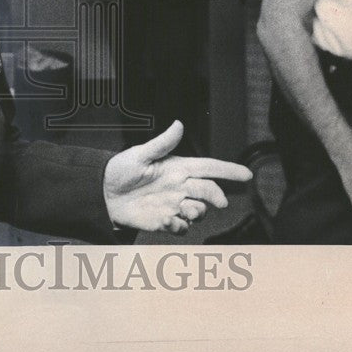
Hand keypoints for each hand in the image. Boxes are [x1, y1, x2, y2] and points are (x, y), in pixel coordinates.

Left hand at [103, 121, 252, 233]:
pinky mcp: (165, 221)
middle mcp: (180, 187)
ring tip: (183, 209)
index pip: (209, 168)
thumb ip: (162, 143)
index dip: (229, 170)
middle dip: (217, 196)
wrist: (104, 194)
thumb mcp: (140, 154)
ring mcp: (174, 205)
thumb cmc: (122, 170)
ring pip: (199, 211)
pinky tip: (166, 220)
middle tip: (220, 202)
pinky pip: (181, 227)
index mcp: (178, 168)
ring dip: (197, 212)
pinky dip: (178, 226)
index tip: (247, 175)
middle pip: (209, 191)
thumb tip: (178, 124)